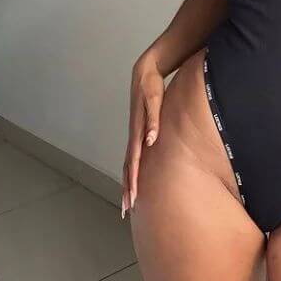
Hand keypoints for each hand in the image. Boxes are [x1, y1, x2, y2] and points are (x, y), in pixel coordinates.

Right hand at [121, 53, 163, 217]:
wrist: (146, 71)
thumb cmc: (151, 85)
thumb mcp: (154, 99)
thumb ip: (153, 119)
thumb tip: (151, 141)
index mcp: (137, 129)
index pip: (133, 159)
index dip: (132, 178)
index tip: (132, 196)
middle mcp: (134, 133)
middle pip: (128, 166)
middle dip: (127, 187)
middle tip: (126, 209)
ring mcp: (135, 132)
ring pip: (129, 162)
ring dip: (127, 181)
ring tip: (128, 199)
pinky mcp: (139, 130)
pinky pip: (134, 154)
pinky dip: (132, 168)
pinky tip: (134, 177)